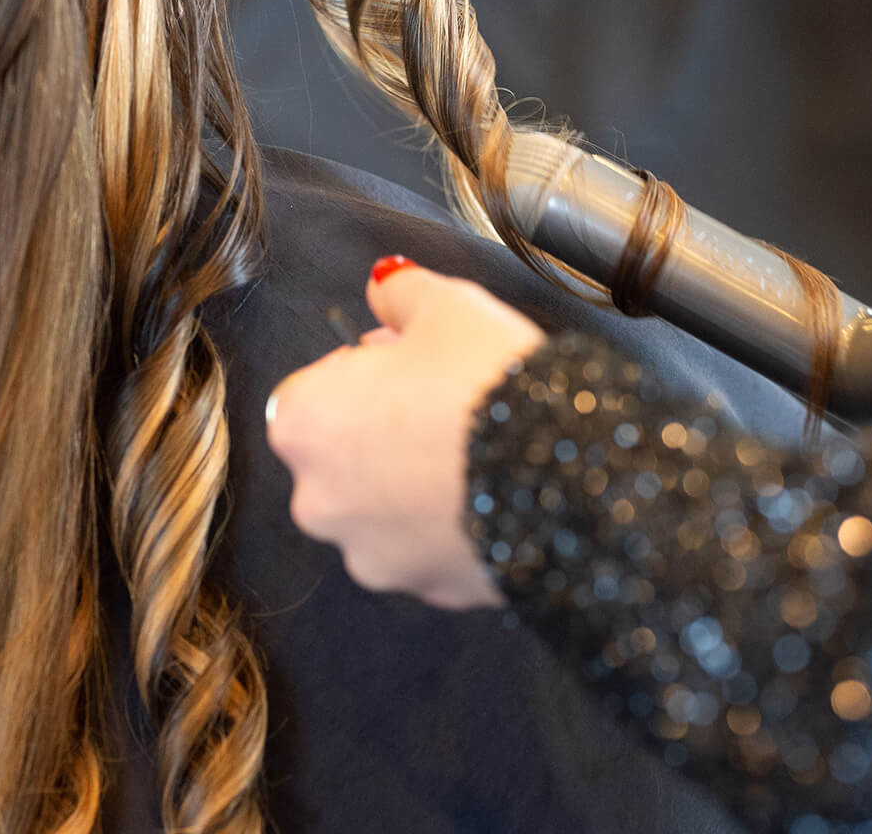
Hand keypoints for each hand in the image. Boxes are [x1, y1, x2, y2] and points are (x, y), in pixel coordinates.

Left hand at [266, 258, 546, 608]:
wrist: (568, 477)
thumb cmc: (489, 385)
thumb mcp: (446, 307)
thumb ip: (399, 291)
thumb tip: (383, 283)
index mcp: (304, 423)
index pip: (314, 388)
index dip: (364, 370)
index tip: (408, 361)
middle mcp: (318, 498)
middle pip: (342, 452)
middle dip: (384, 426)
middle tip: (444, 400)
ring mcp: (368, 553)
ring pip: (381, 506)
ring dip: (411, 481)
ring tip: (471, 448)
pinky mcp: (424, 588)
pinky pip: (426, 548)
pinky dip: (447, 525)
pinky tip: (487, 493)